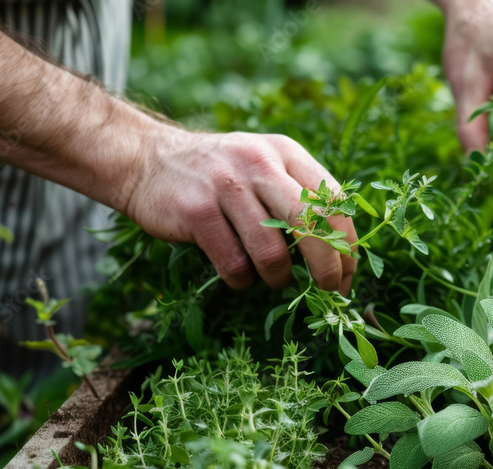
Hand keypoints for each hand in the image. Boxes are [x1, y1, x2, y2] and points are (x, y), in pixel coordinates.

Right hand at [124, 128, 356, 294]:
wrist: (143, 158)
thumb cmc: (218, 175)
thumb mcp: (263, 165)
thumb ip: (298, 195)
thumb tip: (340, 251)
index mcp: (286, 153)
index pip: (335, 201)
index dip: (349, 244)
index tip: (349, 273)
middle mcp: (260, 164)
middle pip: (313, 225)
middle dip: (328, 267)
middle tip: (330, 290)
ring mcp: (226, 186)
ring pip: (272, 252)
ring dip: (279, 278)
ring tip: (275, 280)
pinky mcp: (196, 211)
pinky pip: (234, 264)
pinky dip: (243, 280)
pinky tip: (240, 277)